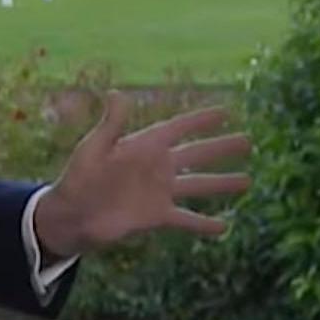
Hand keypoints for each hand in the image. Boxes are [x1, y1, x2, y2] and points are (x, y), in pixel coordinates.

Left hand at [34, 92, 250, 259]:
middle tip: (248, 140)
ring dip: (222, 183)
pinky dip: (204, 224)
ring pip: (198, 185)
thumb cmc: (78, 176)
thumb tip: (117, 92)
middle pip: (196, 154)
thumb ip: (111, 123)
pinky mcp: (156, 216)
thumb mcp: (94, 146)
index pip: (178, 128)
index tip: (226, 110)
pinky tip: (225, 227)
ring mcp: (159, 192)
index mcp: (144, 145)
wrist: (71, 214)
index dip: (200, 119)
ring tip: (248, 181)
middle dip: (221, 148)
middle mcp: (156, 167)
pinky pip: (186, 219)